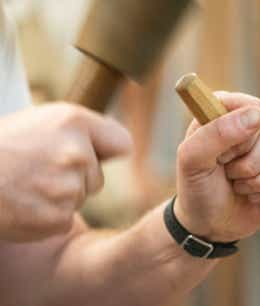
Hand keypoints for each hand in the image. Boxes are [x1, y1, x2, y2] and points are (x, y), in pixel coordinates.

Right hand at [0, 103, 131, 241]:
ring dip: (59, 196)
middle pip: (98, 177)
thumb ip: (83, 130)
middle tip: (39, 169)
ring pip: (79, 198)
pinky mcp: (57, 217)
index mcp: (74, 122)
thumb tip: (118, 148)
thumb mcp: (44, 120)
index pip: (122, 144)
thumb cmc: (3, 146)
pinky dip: (47, 216)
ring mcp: (67, 188)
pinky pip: (64, 218)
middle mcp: (77, 153)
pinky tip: (24, 203)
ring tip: (27, 184)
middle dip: (76, 176)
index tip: (99, 154)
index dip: (108, 151)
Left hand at [175, 92, 259, 241]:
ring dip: (259, 180)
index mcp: (226, 111)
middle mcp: (252, 123)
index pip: (254, 108)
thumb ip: (215, 133)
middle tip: (229, 173)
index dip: (242, 136)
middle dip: (250, 164)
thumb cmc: (196, 187)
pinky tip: (253, 195)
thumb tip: (257, 115)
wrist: (209, 223)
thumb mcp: (192, 160)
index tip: (222, 155)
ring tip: (238, 185)